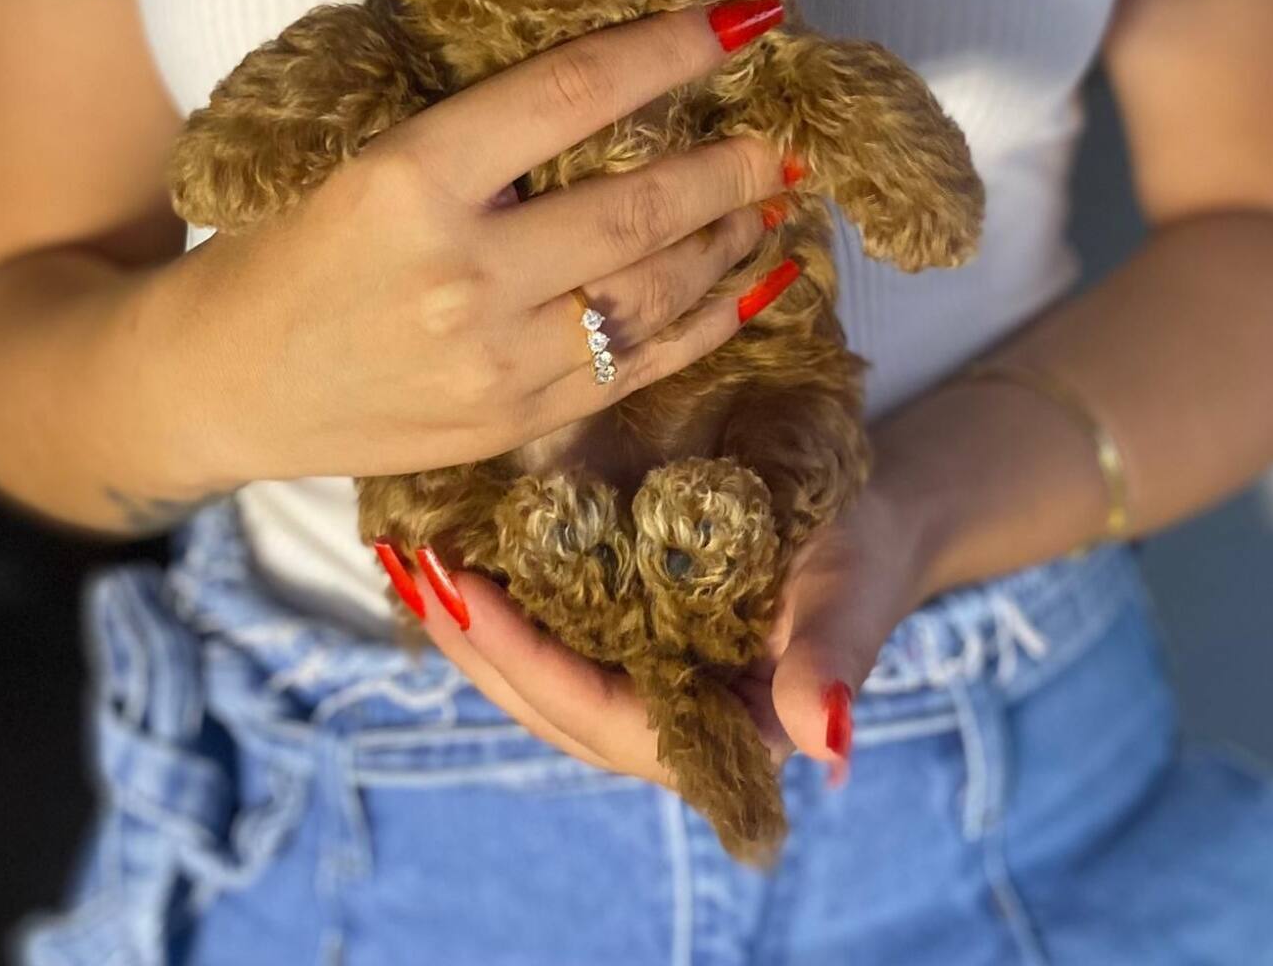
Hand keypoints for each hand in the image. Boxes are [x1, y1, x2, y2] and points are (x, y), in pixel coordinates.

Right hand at [151, 0, 794, 489]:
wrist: (222, 384)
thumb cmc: (285, 247)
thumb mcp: (362, 156)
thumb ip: (475, 133)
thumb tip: (614, 82)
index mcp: (409, 180)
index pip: (570, 94)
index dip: (671, 49)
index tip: (746, 17)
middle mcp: (462, 274)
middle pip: (635, 211)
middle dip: (730, 167)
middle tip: (787, 138)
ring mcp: (494, 364)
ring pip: (652, 296)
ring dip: (730, 242)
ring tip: (776, 201)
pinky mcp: (514, 424)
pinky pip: (640, 368)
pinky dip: (711, 322)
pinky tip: (760, 285)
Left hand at [405, 472, 931, 790]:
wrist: (864, 534)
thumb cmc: (860, 565)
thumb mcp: (853, 598)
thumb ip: (834, 664)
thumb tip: (825, 738)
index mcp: (717, 737)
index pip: (600, 715)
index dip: (526, 662)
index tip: (462, 597)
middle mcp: (665, 725)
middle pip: (547, 704)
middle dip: (472, 644)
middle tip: (408, 570)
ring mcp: (640, 688)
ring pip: (534, 679)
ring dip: (469, 629)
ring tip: (409, 564)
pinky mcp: (627, 649)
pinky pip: (550, 641)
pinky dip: (499, 607)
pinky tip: (456, 563)